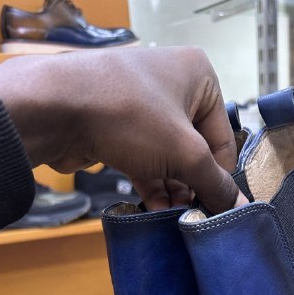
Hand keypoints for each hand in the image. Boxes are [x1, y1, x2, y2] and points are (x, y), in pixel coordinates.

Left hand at [0, 46, 245, 213]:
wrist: (56, 109)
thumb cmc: (129, 116)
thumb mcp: (184, 153)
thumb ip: (214, 182)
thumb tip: (237, 207)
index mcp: (198, 76)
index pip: (223, 137)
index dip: (220, 175)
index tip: (215, 207)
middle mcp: (172, 85)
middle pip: (195, 150)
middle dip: (192, 185)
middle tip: (192, 216)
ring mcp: (142, 107)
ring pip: (168, 158)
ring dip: (172, 191)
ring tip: (173, 218)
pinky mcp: (118, 129)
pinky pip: (145, 161)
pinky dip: (151, 186)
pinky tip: (154, 212)